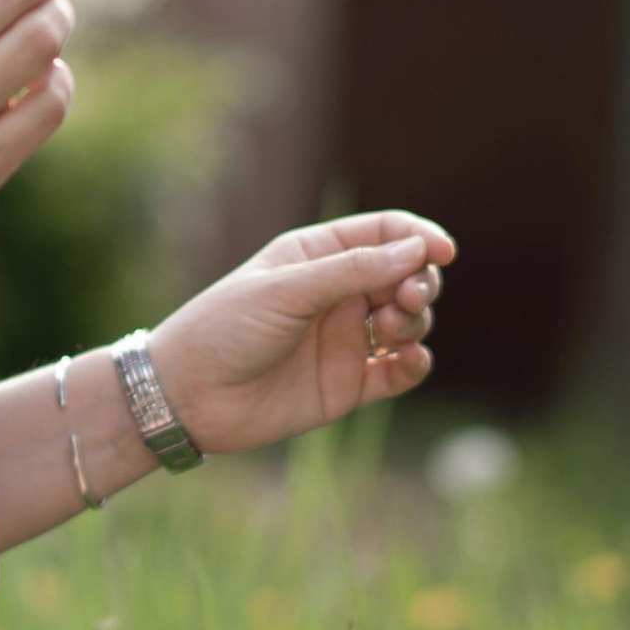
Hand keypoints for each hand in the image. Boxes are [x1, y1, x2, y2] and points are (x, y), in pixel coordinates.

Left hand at [143, 211, 454, 457]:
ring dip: (415, 320)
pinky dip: (415, 363)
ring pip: (408, 321)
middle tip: (405, 299)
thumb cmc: (223, 329)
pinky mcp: (348, 384)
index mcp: (316, 256)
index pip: (385, 234)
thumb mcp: (286, 290)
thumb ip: (352, 271)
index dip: (419, 238)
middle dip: (419, 282)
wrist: (187, 396)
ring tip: (389, 330)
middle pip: (405, 276)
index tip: (442, 253)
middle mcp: (336, 294)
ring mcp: (344, 340)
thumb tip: (416, 249)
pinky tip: (410, 360)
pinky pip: (399, 371)